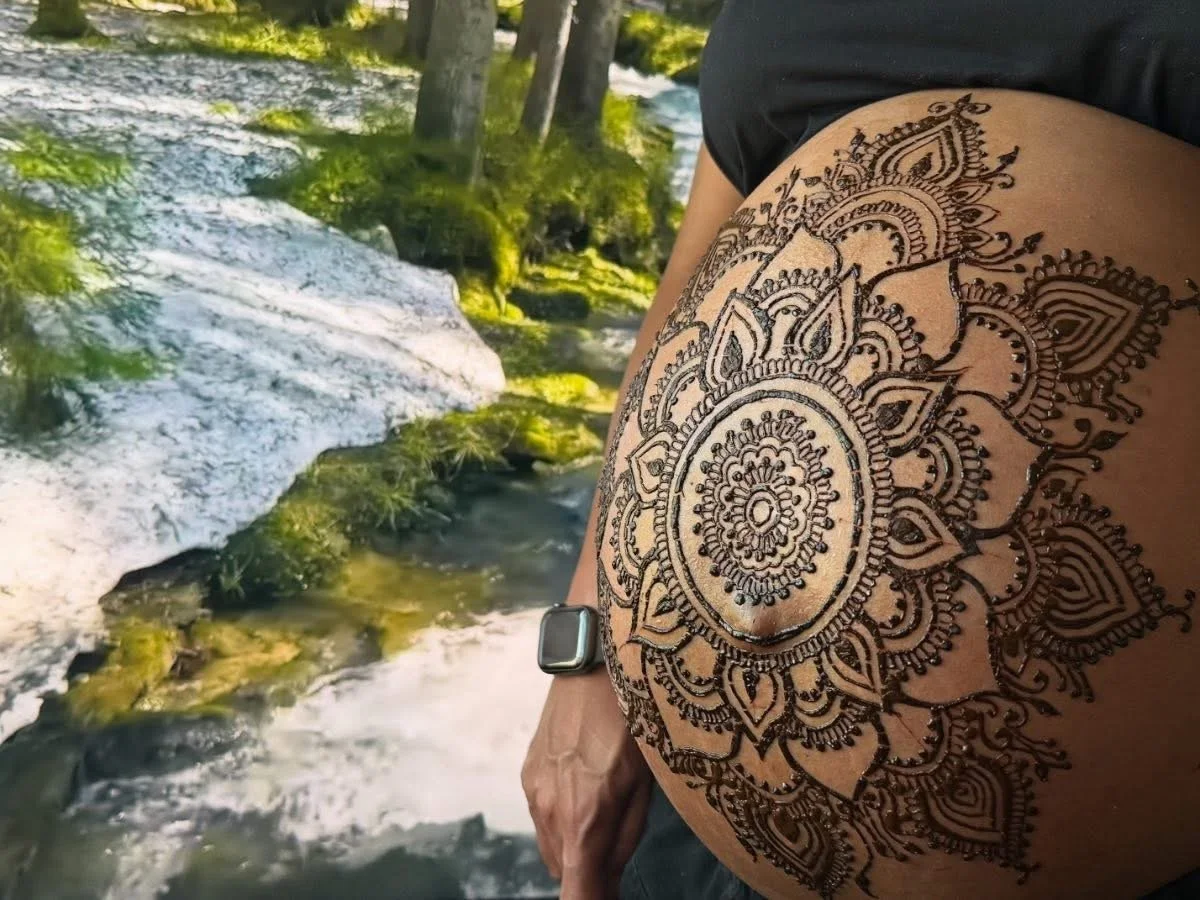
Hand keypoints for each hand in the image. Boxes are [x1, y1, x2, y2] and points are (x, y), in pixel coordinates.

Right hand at [522, 667, 652, 899]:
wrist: (593, 665)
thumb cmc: (632, 721)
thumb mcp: (645, 786)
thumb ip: (624, 840)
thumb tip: (607, 880)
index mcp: (584, 821)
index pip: (576, 893)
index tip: (604, 898)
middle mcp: (550, 812)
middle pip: (566, 873)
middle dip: (590, 874)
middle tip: (619, 849)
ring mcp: (533, 792)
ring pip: (553, 846)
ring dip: (576, 846)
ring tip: (606, 809)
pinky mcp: (527, 774)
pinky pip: (543, 817)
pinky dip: (563, 819)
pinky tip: (585, 788)